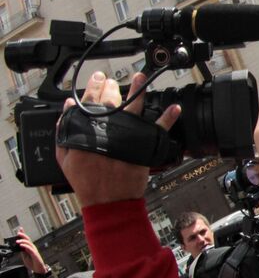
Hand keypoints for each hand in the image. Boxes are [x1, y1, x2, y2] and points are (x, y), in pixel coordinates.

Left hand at [13, 228, 47, 275]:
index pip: (27, 240)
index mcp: (30, 248)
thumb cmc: (33, 263)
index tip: (20, 229)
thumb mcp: (25, 256)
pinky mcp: (35, 255)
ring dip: (23, 241)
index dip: (23, 234)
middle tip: (18, 233)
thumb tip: (19, 246)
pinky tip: (21, 245)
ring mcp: (34, 251)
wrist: (38, 269)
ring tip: (17, 241)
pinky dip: (25, 246)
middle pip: (28, 240)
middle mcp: (33, 248)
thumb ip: (23, 251)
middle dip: (23, 235)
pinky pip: (30, 249)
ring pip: (29, 243)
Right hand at [56, 71, 181, 207]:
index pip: (90, 100)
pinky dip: (169, 117)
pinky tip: (175, 108)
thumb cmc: (87, 181)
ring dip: (139, 89)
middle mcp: (110, 129)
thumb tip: (67, 108)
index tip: (96, 78)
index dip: (93, 86)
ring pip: (135, 106)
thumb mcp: (65, 157)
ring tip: (141, 78)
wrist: (108, 200)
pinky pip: (160, 128)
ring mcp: (130, 135)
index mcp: (88, 129)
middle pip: (112, 99)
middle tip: (112, 81)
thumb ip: (64, 130)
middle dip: (111, 86)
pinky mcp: (146, 145)